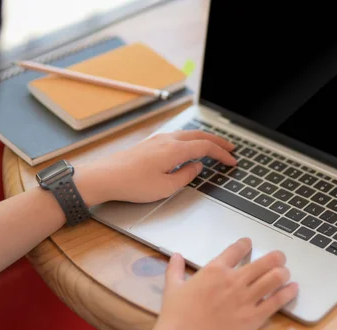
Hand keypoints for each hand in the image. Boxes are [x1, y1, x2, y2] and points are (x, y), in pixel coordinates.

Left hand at [74, 130, 236, 205]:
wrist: (103, 177)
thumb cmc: (132, 184)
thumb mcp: (165, 188)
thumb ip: (186, 176)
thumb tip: (197, 167)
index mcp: (175, 150)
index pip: (206, 148)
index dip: (222, 154)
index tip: (233, 161)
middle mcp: (168, 140)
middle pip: (200, 135)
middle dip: (218, 141)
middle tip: (231, 147)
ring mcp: (158, 140)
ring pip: (188, 134)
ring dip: (205, 139)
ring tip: (214, 145)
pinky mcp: (150, 143)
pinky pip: (178, 137)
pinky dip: (191, 140)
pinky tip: (190, 146)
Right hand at [150, 238, 298, 329]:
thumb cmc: (176, 317)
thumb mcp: (173, 289)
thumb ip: (175, 270)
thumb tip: (175, 256)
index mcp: (215, 270)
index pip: (236, 249)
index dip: (245, 244)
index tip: (249, 243)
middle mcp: (234, 281)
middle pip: (264, 261)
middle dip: (276, 257)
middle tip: (279, 257)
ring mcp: (246, 299)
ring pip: (274, 278)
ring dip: (283, 272)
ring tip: (285, 272)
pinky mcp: (253, 317)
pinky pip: (276, 301)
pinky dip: (288, 293)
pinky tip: (293, 288)